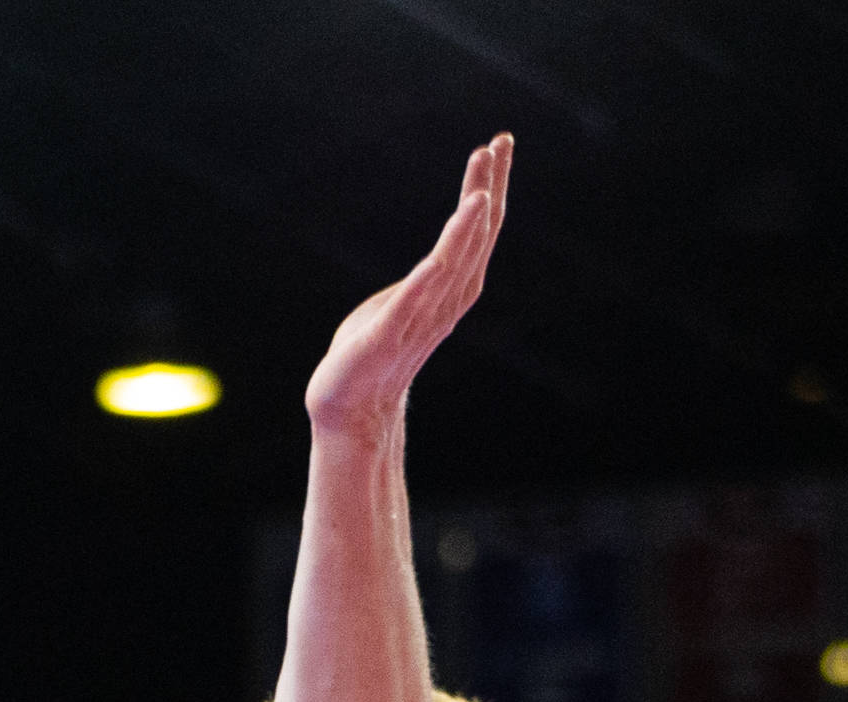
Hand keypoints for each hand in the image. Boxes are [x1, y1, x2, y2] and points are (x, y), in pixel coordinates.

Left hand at [306, 137, 510, 434]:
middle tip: (501, 141)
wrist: (347, 413)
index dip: (488, 188)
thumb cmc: (368, 359)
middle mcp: (445, 301)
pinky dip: (441, 260)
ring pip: (456, 260)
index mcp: (446, 292)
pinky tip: (452, 236)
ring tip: (483, 185)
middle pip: (477, 236)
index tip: (495, 146)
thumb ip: (418, 285)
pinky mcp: (392, 331)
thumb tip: (433, 266)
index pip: (476, 233)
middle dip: (491, 187)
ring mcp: (422, 316)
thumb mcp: (395, 308)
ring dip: (470, 221)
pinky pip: (421, 291)